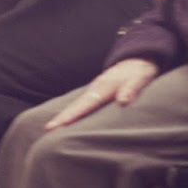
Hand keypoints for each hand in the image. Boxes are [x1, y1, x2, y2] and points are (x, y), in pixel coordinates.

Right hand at [44, 58, 159, 130]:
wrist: (138, 57)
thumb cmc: (140, 71)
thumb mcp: (140, 78)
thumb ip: (131, 89)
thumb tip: (123, 101)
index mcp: (105, 86)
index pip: (86, 104)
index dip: (73, 115)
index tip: (60, 124)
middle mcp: (96, 87)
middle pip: (75, 104)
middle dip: (61, 117)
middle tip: (46, 130)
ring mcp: (94, 88)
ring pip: (76, 103)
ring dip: (64, 115)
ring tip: (50, 128)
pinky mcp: (97, 90)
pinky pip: (81, 103)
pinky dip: (72, 111)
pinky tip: (67, 119)